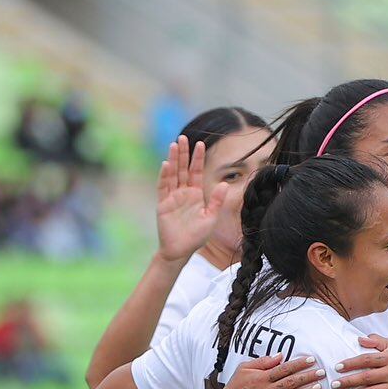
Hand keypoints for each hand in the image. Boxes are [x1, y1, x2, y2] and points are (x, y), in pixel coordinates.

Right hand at [153, 137, 228, 263]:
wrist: (180, 250)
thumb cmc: (196, 237)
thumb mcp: (211, 218)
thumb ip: (216, 201)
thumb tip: (224, 184)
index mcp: (196, 194)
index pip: (196, 172)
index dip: (198, 159)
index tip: (200, 144)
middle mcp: (184, 193)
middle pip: (183, 169)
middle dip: (184, 153)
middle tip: (183, 137)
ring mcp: (172, 197)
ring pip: (173, 174)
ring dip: (173, 160)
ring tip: (174, 145)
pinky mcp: (163, 204)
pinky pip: (163, 187)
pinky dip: (164, 176)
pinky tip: (166, 165)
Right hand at [205, 354, 324, 388]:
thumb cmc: (234, 388)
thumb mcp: (244, 369)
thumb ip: (262, 362)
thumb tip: (280, 356)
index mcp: (262, 377)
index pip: (284, 368)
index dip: (299, 364)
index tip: (312, 360)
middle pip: (290, 382)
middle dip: (307, 377)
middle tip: (322, 373)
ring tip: (319, 388)